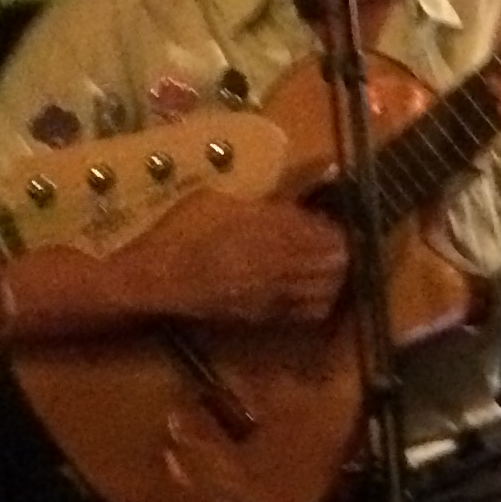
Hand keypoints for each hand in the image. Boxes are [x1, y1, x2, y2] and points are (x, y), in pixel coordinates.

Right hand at [159, 195, 351, 326]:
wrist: (158, 278)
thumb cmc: (183, 230)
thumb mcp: (221, 198)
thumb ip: (266, 198)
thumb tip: (307, 185)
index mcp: (268, 227)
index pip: (324, 230)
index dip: (335, 227)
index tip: (332, 220)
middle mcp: (279, 261)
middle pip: (335, 259)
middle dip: (342, 250)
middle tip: (339, 243)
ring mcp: (276, 291)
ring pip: (329, 286)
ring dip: (336, 274)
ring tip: (330, 266)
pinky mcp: (268, 316)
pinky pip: (311, 312)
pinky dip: (322, 300)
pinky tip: (316, 290)